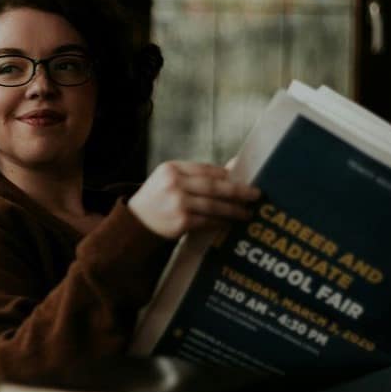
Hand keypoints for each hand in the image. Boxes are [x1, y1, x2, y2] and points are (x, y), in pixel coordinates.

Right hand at [128, 161, 260, 239]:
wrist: (134, 223)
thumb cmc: (157, 199)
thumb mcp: (168, 179)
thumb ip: (194, 175)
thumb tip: (231, 169)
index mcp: (171, 168)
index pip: (206, 169)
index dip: (226, 175)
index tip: (242, 178)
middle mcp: (174, 183)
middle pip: (214, 186)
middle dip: (238, 191)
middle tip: (256, 194)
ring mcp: (178, 202)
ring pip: (214, 205)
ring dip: (234, 210)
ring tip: (247, 212)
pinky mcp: (181, 221)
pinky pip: (207, 221)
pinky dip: (220, 222)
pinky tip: (229, 223)